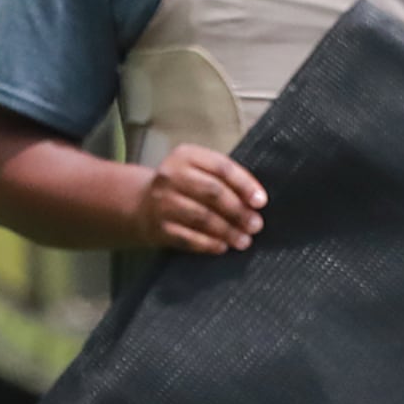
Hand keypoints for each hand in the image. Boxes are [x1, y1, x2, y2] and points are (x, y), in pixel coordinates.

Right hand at [132, 145, 264, 253]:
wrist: (141, 204)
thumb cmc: (184, 187)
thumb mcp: (200, 171)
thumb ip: (225, 179)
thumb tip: (257, 201)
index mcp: (186, 156)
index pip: (221, 167)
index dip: (245, 185)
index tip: (261, 202)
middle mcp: (171, 175)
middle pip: (213, 192)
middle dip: (238, 211)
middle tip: (256, 225)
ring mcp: (162, 201)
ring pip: (202, 217)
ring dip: (228, 231)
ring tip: (244, 240)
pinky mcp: (158, 227)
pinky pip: (188, 238)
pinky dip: (208, 244)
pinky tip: (222, 247)